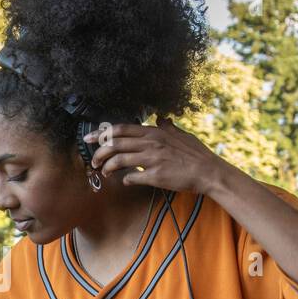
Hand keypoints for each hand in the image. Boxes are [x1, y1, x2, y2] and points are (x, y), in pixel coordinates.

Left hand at [84, 116, 230, 196]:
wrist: (208, 171)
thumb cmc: (195, 154)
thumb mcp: (181, 135)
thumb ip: (168, 127)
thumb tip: (162, 118)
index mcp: (154, 133)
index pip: (121, 129)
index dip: (102, 134)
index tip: (89, 139)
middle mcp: (150, 143)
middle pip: (115, 144)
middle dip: (98, 152)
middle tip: (93, 161)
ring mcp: (152, 159)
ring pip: (119, 160)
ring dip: (107, 167)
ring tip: (104, 173)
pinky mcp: (155, 175)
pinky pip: (132, 177)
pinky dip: (125, 179)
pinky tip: (125, 181)